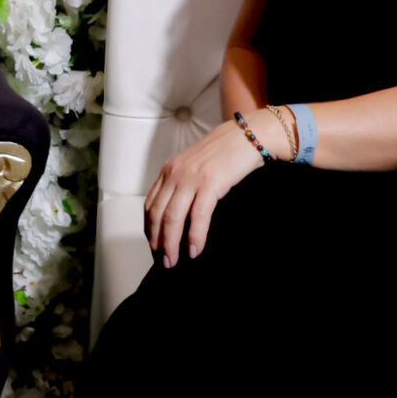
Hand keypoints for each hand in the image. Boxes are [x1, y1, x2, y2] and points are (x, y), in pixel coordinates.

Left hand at [144, 116, 268, 267]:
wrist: (247, 136)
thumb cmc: (224, 153)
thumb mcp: (194, 165)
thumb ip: (182, 183)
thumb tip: (177, 214)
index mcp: (169, 170)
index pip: (150, 204)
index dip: (149, 229)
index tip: (154, 246)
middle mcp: (175, 174)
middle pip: (157, 214)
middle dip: (157, 241)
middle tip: (163, 261)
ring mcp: (191, 178)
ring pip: (173, 218)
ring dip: (171, 244)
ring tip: (174, 261)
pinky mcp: (210, 183)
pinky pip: (198, 216)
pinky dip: (195, 236)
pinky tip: (195, 250)